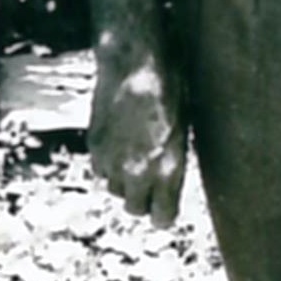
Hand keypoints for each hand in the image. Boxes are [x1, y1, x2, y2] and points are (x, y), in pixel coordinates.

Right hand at [88, 48, 185, 227]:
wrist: (135, 61)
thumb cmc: (171, 86)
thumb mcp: (185, 125)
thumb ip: (174, 158)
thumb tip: (169, 178)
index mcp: (167, 167)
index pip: (162, 218)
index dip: (165, 214)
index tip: (167, 207)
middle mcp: (137, 170)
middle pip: (135, 209)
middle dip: (144, 200)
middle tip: (151, 183)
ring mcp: (112, 160)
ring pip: (115, 190)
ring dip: (125, 182)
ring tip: (137, 157)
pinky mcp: (95, 146)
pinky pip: (101, 170)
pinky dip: (109, 165)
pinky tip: (121, 144)